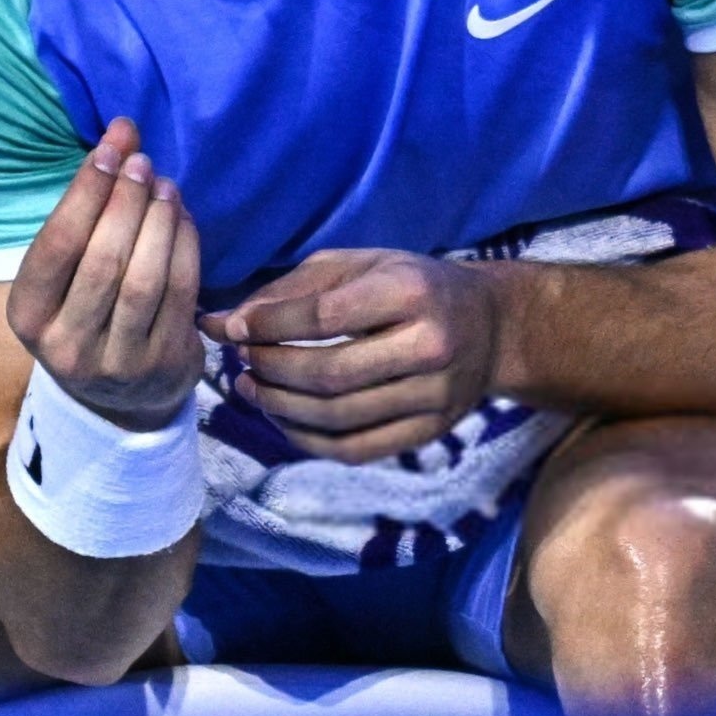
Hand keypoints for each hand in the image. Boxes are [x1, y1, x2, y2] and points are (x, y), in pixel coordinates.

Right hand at [7, 117, 202, 430]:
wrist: (122, 398)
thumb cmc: (86, 312)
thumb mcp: (64, 277)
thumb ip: (83, 214)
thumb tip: (120, 137)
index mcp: (27, 316)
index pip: (57, 246)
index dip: (86, 192)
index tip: (110, 149)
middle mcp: (65, 345)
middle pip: (102, 260)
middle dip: (126, 201)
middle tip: (142, 162)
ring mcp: (117, 362)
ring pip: (144, 279)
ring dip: (159, 222)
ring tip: (165, 184)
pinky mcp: (163, 364)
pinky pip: (180, 294)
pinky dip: (185, 247)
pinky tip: (182, 217)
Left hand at [199, 248, 500, 461]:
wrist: (491, 325)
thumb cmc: (411, 284)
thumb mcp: (360, 264)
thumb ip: (292, 289)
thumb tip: (224, 321)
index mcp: (410, 291)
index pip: (323, 316)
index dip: (268, 326)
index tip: (233, 327)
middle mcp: (429, 345)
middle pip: (328, 375)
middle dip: (271, 371)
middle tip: (242, 361)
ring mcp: (434, 395)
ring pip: (338, 418)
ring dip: (280, 408)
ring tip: (251, 389)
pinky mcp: (431, 432)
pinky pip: (356, 450)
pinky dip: (307, 441)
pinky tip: (283, 419)